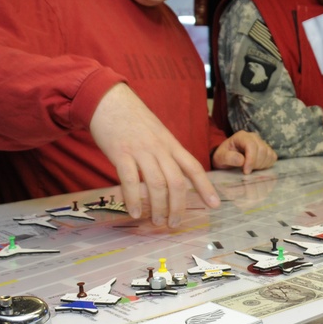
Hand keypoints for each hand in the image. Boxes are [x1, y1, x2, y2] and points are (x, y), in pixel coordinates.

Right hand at [88, 83, 219, 226]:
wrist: (108, 99)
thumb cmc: (132, 120)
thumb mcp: (157, 133)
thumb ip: (165, 152)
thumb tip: (172, 177)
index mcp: (171, 144)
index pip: (193, 167)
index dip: (205, 187)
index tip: (214, 205)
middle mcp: (160, 148)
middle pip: (177, 182)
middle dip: (178, 207)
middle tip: (174, 224)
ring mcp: (141, 150)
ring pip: (157, 184)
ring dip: (158, 208)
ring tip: (157, 222)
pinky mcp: (120, 153)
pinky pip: (131, 181)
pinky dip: (134, 200)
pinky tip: (135, 213)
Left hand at [212, 131, 277, 173]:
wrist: (226, 157)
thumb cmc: (223, 157)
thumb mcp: (220, 158)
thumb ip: (229, 158)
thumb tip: (242, 160)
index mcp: (241, 136)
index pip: (252, 146)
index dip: (251, 160)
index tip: (246, 172)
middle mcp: (253, 137)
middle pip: (262, 150)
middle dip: (255, 164)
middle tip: (246, 171)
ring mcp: (261, 142)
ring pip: (268, 154)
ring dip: (261, 165)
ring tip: (251, 169)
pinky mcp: (266, 149)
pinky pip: (272, 157)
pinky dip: (267, 164)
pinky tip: (257, 167)